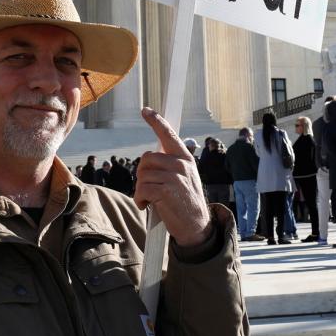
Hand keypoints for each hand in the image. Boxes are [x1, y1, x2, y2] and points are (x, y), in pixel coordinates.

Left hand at [134, 107, 213, 247]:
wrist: (196, 225)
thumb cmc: (185, 201)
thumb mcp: (184, 177)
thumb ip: (170, 165)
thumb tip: (150, 157)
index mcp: (185, 158)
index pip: (168, 134)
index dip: (156, 121)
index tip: (146, 111)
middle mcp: (181, 164)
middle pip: (146, 159)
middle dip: (143, 174)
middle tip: (149, 188)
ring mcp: (174, 177)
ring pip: (142, 175)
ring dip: (140, 189)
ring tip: (150, 199)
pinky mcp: (166, 191)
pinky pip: (141, 189)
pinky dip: (140, 199)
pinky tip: (146, 205)